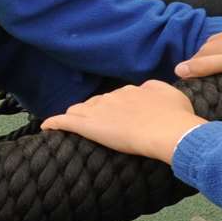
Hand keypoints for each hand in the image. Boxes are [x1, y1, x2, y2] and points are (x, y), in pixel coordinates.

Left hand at [42, 80, 204, 162]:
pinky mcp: (89, 126)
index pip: (117, 97)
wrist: (168, 130)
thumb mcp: (170, 94)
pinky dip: (55, 122)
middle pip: (96, 103)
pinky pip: (65, 121)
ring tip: (71, 124)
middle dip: (94, 111)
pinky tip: (46, 126)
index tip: (117, 116)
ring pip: (80, 110)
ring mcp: (100, 110)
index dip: (114, 107)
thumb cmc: (175, 116)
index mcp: (132, 90)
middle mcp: (113, 96)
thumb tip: (147, 90)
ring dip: (76, 116)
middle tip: (96, 124)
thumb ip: (155, 90)